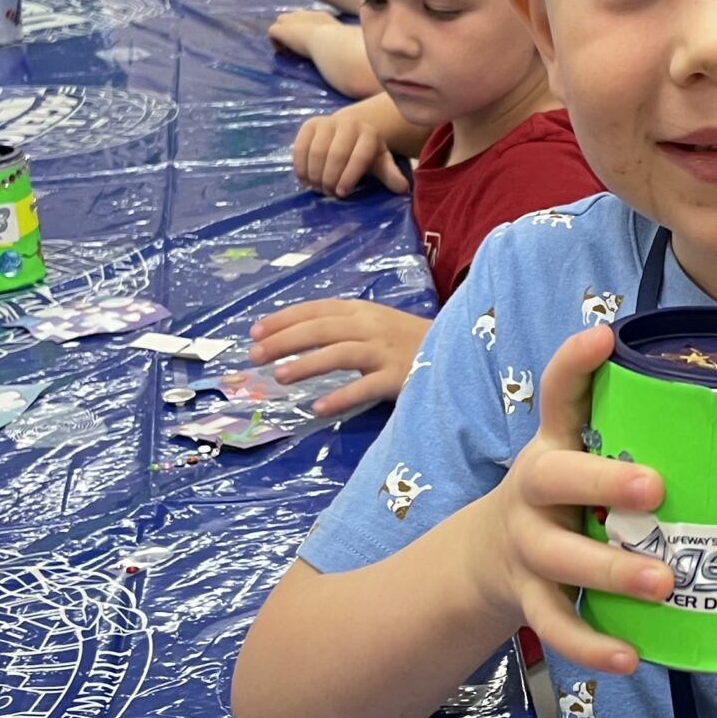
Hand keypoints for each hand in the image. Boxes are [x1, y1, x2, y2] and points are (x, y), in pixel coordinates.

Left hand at [246, 298, 429, 414]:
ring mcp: (386, 352)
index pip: (316, 310)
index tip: (254, 332)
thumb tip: (295, 336)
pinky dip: (341, 396)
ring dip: (306, 364)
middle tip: (254, 355)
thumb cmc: (411, 342)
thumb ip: (344, 327)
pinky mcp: (400, 378)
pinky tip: (318, 407)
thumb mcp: (376, 325)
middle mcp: (371, 327)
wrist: (462, 352)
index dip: (284, 319)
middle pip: (321, 329)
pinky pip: (366, 388)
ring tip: (279, 376)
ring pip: (339, 354)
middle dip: (284, 340)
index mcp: (362, 311)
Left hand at [270, 5, 346, 60]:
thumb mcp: (346, 41)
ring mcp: (291, 20)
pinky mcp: (281, 29)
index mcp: (321, 16)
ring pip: (280, 23)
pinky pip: (272, 33)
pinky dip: (275, 43)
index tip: (310, 44)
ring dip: (283, 36)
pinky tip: (283, 53)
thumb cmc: (342, 45)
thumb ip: (344, 42)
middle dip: (292, 32)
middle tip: (296, 49)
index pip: (309, 19)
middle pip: (292, 18)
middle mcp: (305, 14)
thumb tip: (358, 51)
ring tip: (288, 51)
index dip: (306, 31)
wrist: (331, 43)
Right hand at [290, 102, 407, 195]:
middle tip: (328, 192)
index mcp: (369, 134)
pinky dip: (301, 167)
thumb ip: (390, 175)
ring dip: (314, 175)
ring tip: (318, 187)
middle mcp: (348, 124)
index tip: (342, 193)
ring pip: (316, 152)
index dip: (349, 177)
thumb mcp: (380, 163)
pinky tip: (305, 179)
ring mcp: (327, 122)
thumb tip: (403, 189)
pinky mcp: (309, 125)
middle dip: (330, 178)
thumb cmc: (366, 152)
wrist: (349, 129)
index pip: (359, 156)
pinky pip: (300, 148)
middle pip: (335, 154)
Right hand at [468, 325, 671, 673]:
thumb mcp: (584, 456)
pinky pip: (557, 624)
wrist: (487, 557)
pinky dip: (591, 644)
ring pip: (560, 557)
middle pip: (555, 477)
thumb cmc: (570, 498)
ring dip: (611, 569)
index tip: (602, 337)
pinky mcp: (528, 597)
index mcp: (555, 444)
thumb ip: (640, 437)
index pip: (558, 393)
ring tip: (663, 582)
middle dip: (603, 480)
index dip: (575, 363)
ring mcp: (527, 546)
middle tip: (654, 489)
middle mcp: (534, 488)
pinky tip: (630, 657)